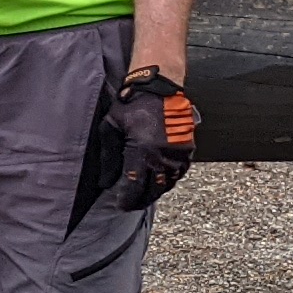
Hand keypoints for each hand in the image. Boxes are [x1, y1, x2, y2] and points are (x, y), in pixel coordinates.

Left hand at [102, 73, 195, 210]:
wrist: (159, 87)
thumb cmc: (132, 105)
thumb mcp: (111, 127)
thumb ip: (108, 157)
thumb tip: (105, 182)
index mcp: (142, 151)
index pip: (134, 185)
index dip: (127, 199)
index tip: (121, 205)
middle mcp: (162, 156)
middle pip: (152, 190)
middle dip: (141, 200)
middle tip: (131, 204)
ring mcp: (177, 154)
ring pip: (167, 184)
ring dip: (155, 192)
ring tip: (144, 195)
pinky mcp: (188, 150)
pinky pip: (179, 173)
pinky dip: (169, 181)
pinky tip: (159, 181)